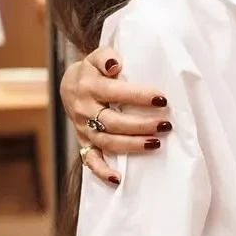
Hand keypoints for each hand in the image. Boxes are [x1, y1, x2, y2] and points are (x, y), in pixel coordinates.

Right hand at [62, 47, 170, 185]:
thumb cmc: (93, 71)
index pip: (115, 92)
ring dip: (132, 146)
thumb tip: (115, 65)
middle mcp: (84, 110)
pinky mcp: (84, 142)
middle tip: (165, 125)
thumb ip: (106, 56)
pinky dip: (102, 172)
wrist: (70, 85)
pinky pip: (90, 161)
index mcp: (89, 87)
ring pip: (107, 142)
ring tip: (156, 143)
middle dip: (141, 125)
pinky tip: (118, 179)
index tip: (162, 100)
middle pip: (113, 122)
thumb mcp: (96, 56)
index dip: (139, 97)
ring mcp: (84, 129)